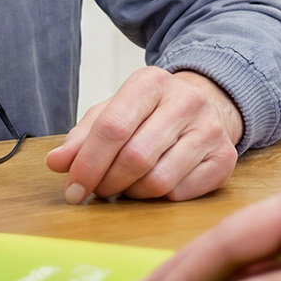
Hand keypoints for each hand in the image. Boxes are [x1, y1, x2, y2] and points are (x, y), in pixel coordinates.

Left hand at [45, 66, 242, 202]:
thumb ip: (82, 137)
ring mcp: (209, 130)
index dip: (87, 164)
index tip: (72, 190)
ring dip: (132, 192)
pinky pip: (180, 194)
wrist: (207, 106)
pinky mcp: (224, 158)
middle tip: (98, 190)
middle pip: (134, 157)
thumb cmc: (149, 113)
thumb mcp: (114, 112)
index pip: (112, 127)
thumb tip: (56, 162)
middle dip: (108, 182)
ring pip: (158, 181)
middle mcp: (185, 101)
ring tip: (127, 184)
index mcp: (151, 82)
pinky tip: (153, 185)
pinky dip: (158, 198)